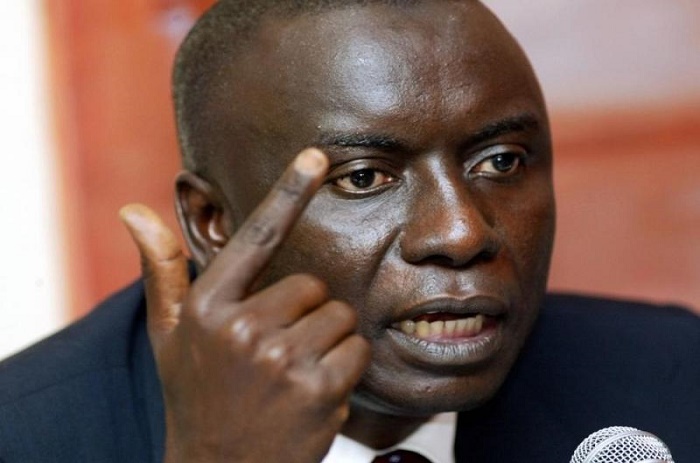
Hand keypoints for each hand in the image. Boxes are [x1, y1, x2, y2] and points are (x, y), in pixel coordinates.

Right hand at [120, 148, 370, 462]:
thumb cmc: (197, 394)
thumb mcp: (171, 336)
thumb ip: (162, 272)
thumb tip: (133, 210)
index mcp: (208, 306)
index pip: (256, 237)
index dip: (288, 190)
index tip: (316, 155)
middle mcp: (243, 327)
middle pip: (314, 287)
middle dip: (305, 314)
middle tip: (278, 351)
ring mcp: (282, 359)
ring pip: (340, 318)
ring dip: (326, 343)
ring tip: (293, 375)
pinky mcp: (318, 388)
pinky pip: (357, 351)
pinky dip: (345, 370)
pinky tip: (313, 394)